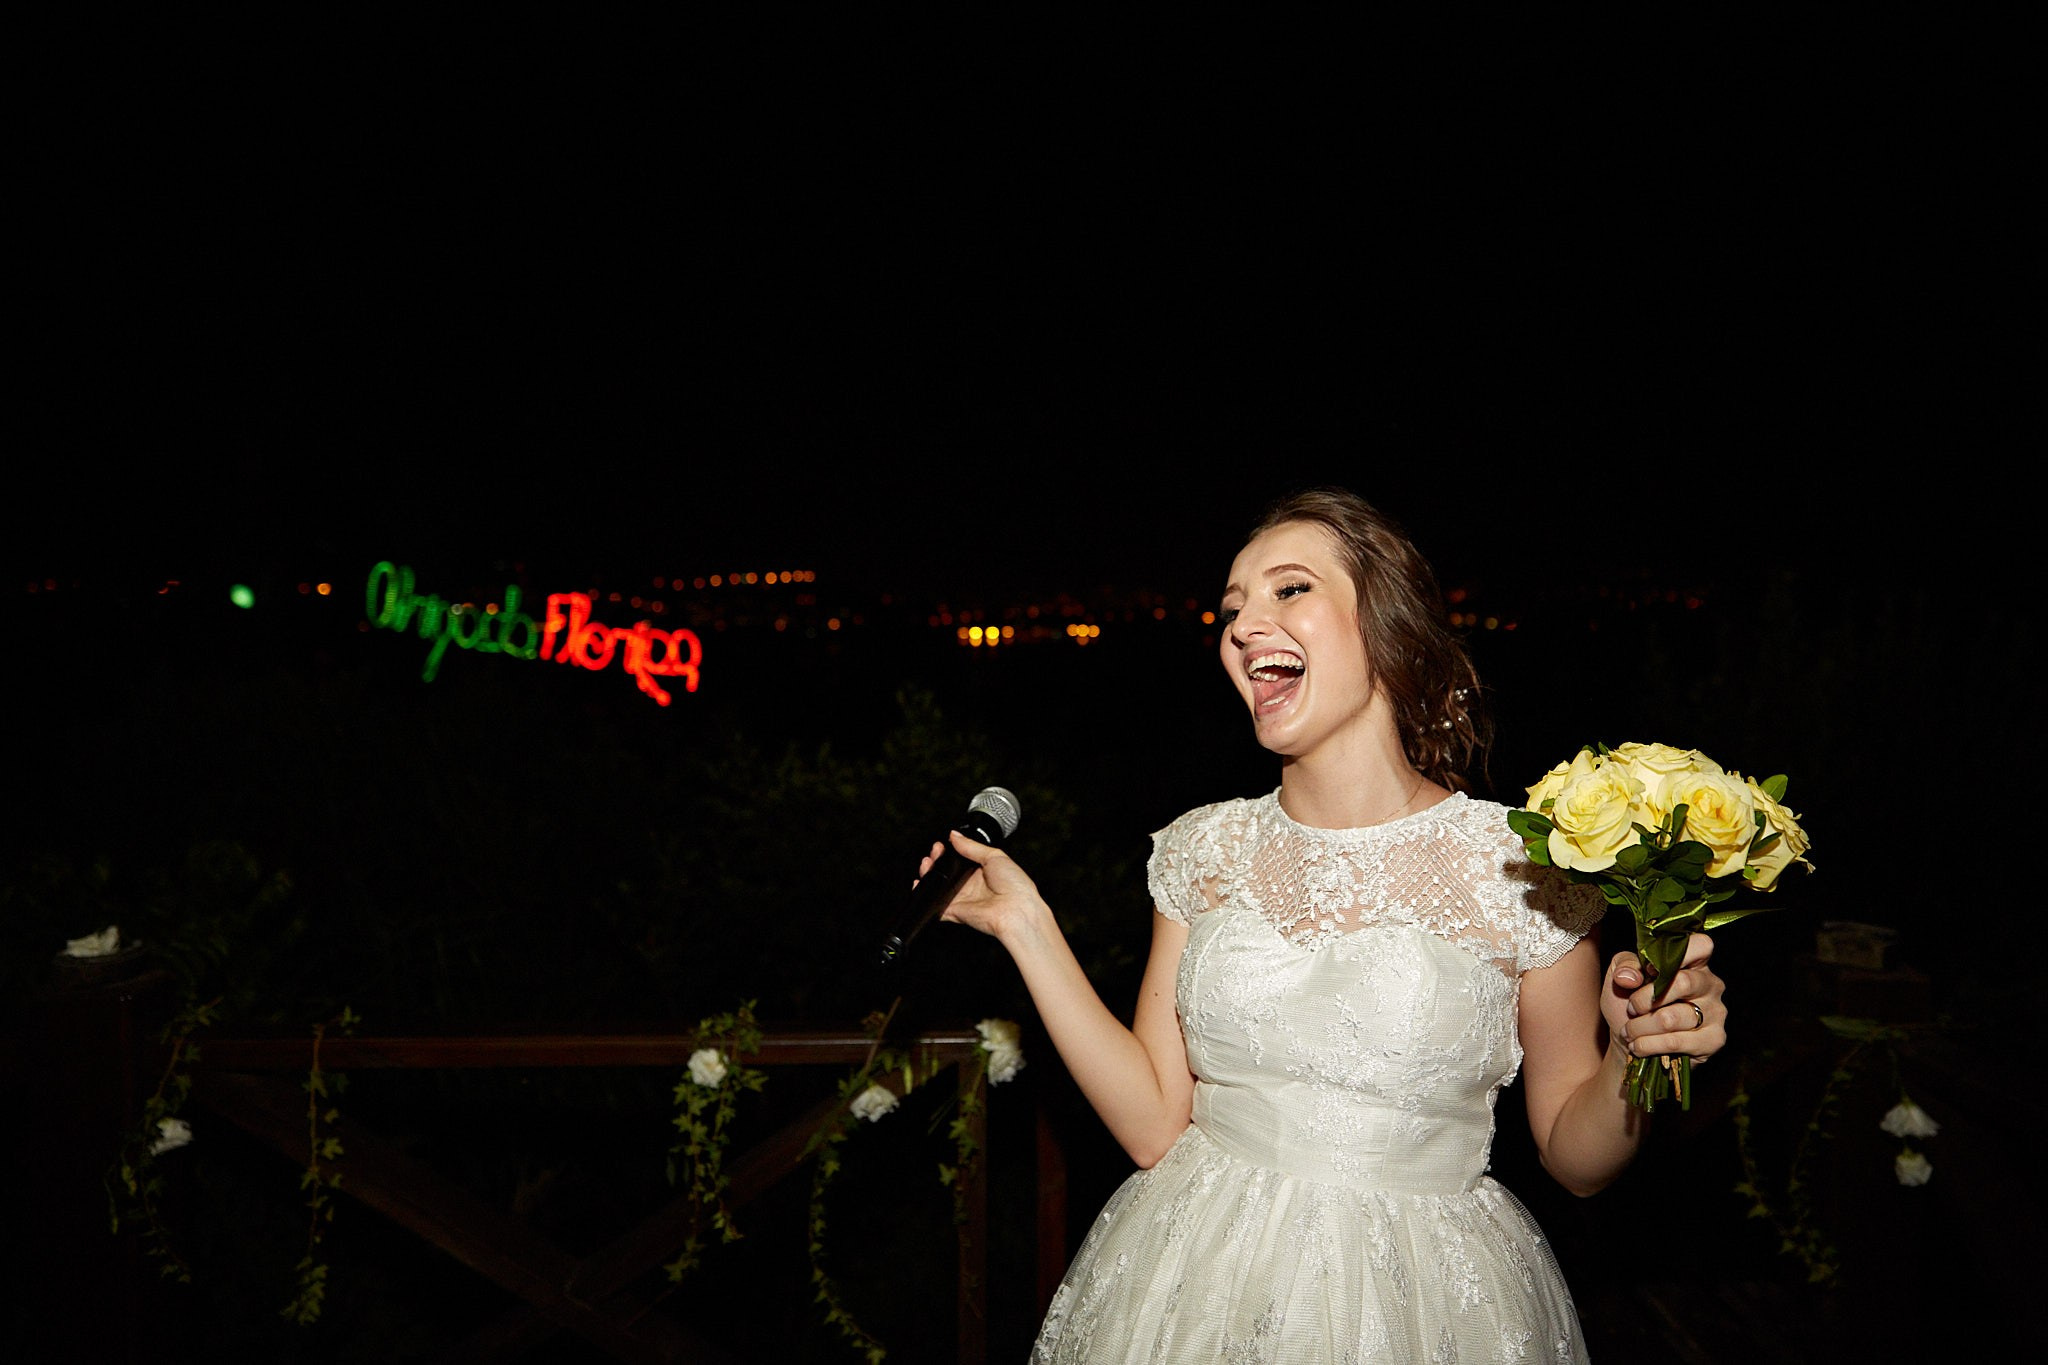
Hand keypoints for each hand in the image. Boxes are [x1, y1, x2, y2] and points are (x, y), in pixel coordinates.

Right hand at [914, 829, 1048, 942]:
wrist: (1016, 910)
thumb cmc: (1015, 886)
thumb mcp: (994, 856)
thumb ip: (971, 846)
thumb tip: (955, 835)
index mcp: (982, 871)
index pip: (959, 859)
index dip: (948, 852)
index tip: (942, 845)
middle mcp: (971, 885)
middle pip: (946, 872)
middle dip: (936, 861)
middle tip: (934, 853)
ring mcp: (962, 899)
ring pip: (938, 887)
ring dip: (929, 874)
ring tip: (927, 864)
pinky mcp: (955, 912)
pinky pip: (936, 906)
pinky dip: (925, 897)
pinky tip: (919, 884)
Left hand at [1602, 932, 1725, 1063]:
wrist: (1630, 1042)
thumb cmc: (1629, 1003)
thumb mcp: (1620, 977)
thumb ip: (1625, 965)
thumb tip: (1631, 977)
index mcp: (1693, 962)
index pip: (1701, 945)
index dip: (1674, 956)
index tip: (1649, 971)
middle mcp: (1710, 984)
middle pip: (1682, 982)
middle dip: (1644, 999)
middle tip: (1631, 1009)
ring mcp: (1716, 1012)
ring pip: (1671, 1018)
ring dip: (1640, 1027)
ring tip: (1630, 1031)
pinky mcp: (1714, 1039)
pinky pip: (1675, 1042)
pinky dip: (1648, 1045)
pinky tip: (1638, 1045)